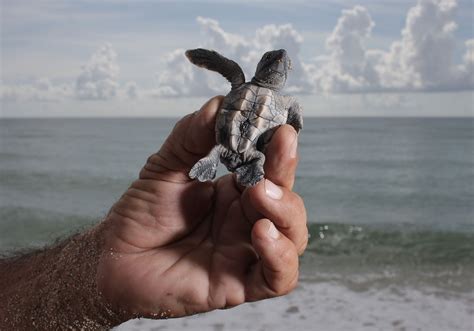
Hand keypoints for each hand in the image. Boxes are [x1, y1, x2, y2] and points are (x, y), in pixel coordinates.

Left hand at [97, 96, 307, 318]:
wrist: (115, 258)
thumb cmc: (141, 214)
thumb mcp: (165, 166)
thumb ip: (192, 136)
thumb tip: (218, 104)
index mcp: (235, 192)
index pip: (271, 169)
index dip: (279, 150)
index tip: (279, 129)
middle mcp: (246, 221)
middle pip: (289, 200)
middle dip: (284, 176)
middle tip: (270, 158)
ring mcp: (245, 252)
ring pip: (293, 236)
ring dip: (285, 212)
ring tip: (259, 195)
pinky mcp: (239, 284)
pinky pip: (278, 277)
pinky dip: (279, 255)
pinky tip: (261, 233)